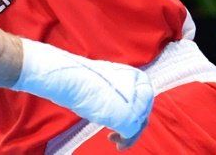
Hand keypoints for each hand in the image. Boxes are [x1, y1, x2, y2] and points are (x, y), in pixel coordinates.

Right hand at [13, 39, 153, 145]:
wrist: (70, 77)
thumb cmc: (80, 78)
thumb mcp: (107, 80)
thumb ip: (120, 89)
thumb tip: (123, 105)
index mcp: (135, 75)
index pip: (145, 97)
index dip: (137, 110)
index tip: (125, 117)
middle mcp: (140, 89)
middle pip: (143, 112)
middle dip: (133, 124)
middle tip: (117, 132)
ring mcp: (136, 104)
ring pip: (139, 125)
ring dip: (129, 135)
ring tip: (114, 140)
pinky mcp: (129, 118)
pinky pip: (131, 134)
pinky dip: (125, 140)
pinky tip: (113, 140)